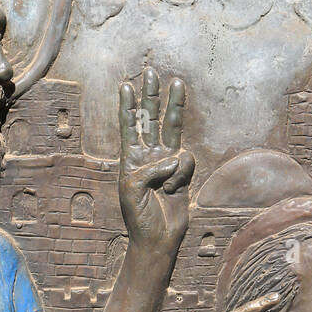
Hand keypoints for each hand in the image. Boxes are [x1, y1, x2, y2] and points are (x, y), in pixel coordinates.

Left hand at [118, 68, 194, 254]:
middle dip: (152, 96)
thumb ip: (148, 168)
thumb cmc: (138, 215)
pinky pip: (185, 161)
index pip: (129, 126)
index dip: (128, 106)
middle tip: (152, 73)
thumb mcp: (131, 188)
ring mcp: (167, 162)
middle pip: (151, 119)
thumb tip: (175, 156)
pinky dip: (179, 174)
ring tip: (176, 83)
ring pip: (172, 128)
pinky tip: (171, 189)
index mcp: (130, 158)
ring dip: (174, 105)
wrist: (157, 237)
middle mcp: (148, 156)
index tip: (127, 85)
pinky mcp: (183, 173)